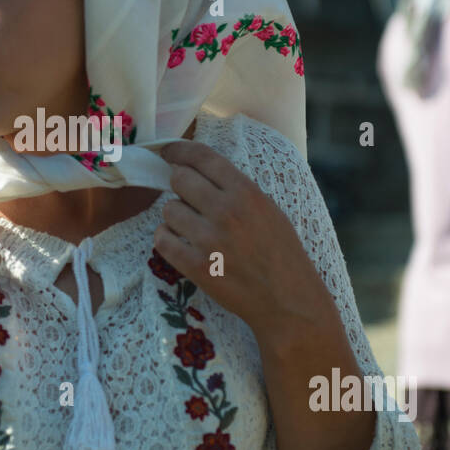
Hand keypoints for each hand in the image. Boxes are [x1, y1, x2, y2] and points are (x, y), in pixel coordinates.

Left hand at [156, 140, 334, 340]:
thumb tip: (198, 171)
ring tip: (190, 226)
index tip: (168, 151)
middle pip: (179, 179)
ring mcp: (209, 240)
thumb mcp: (268, 209)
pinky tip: (176, 241)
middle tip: (187, 196)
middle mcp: (226, 212)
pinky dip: (165, 238)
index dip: (180, 150)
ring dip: (174, 215)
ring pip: (168, 209)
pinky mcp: (196, 267)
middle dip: (179, 184)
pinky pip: (162, 240)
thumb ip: (236, 189)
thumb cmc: (281, 252)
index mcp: (246, 193)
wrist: (287, 300)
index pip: (203, 157)